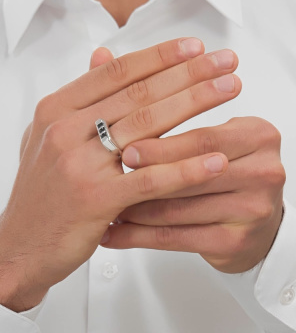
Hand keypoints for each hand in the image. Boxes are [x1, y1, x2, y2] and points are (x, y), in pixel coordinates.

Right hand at [0, 38, 240, 310]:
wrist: (21, 242)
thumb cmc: (41, 189)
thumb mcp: (48, 134)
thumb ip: (79, 95)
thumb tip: (102, 53)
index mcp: (55, 109)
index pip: (115, 72)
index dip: (158, 56)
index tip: (194, 46)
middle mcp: (64, 130)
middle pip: (137, 93)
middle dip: (188, 73)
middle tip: (225, 60)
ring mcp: (78, 164)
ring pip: (147, 126)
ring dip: (194, 104)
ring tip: (230, 89)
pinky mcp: (95, 200)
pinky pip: (149, 179)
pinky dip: (185, 169)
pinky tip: (215, 159)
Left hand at [103, 117, 284, 273]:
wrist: (256, 214)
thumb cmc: (230, 169)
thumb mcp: (219, 138)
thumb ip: (185, 128)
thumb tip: (132, 131)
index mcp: (258, 137)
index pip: (202, 140)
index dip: (161, 147)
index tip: (126, 150)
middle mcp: (263, 173)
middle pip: (189, 176)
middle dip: (145, 179)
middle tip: (109, 178)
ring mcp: (252, 210)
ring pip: (177, 209)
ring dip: (135, 210)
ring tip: (108, 204)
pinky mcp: (235, 242)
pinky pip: (177, 238)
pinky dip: (141, 236)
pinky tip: (118, 233)